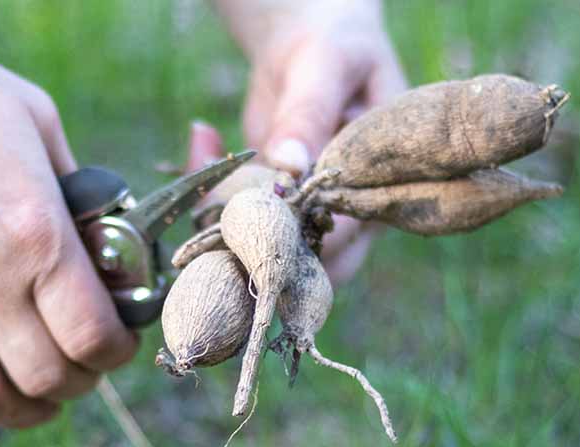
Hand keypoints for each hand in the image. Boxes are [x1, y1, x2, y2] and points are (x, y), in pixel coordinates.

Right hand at [0, 15, 137, 441]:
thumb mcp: (38, 120)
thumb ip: (78, 187)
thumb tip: (104, 230)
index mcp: (37, 238)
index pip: (92, 339)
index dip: (114, 356)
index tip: (114, 348)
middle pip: (42, 380)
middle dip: (72, 387)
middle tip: (77, 373)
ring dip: (13, 413)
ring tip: (29, 401)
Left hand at [214, 0, 407, 280]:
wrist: (315, 50)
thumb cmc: (337, 50)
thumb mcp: (326, 68)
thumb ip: (307, 114)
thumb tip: (290, 163)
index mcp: (378, 186)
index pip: (345, 236)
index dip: (302, 240)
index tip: (256, 224)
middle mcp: (349, 211)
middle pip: (308, 264)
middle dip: (257, 252)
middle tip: (213, 224)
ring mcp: (310, 214)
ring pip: (269, 252)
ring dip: (226, 227)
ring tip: (200, 176)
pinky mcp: (276, 207)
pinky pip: (242, 221)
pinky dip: (211, 194)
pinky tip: (202, 141)